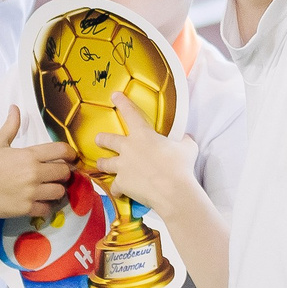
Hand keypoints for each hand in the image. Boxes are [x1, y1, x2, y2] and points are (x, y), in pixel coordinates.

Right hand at [0, 110, 76, 222]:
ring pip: (60, 191)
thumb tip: (15, 107)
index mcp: (29, 155)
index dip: (71, 153)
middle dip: (63, 173)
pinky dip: (48, 206)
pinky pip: (48, 208)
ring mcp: (31, 192)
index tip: (70, 157)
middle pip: (65, 172)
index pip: (62, 151)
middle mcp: (33, 173)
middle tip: (56, 174)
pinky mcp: (27, 208)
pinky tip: (42, 202)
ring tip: (50, 188)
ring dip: (58, 190)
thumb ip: (10, 126)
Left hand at [91, 95, 195, 212]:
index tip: (115, 95)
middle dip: (102, 139)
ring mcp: (123, 166)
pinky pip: (114, 187)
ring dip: (102, 163)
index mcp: (143, 135)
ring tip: (100, 164)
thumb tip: (186, 138)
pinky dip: (117, 189)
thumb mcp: (187, 148)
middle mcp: (128, 148)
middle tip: (99, 139)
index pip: (131, 113)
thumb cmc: (180, 166)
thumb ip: (184, 141)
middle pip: (108, 140)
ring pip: (104, 163)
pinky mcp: (121, 183)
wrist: (172, 190)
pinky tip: (119, 192)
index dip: (122, 102)